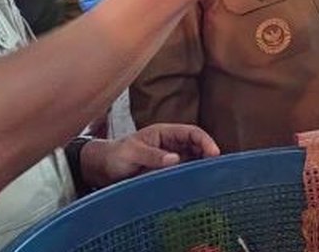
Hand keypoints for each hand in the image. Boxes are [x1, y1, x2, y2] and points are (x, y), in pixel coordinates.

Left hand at [80, 123, 220, 189]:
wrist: (102, 169)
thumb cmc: (116, 155)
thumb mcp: (132, 152)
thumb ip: (152, 155)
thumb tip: (175, 158)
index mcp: (165, 133)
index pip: (192, 133)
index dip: (205, 141)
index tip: (214, 153)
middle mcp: (171, 145)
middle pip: (197, 146)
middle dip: (208, 154)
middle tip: (215, 168)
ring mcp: (170, 159)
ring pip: (193, 161)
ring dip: (201, 167)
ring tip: (208, 178)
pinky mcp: (167, 173)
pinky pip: (183, 174)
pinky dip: (191, 177)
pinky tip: (196, 185)